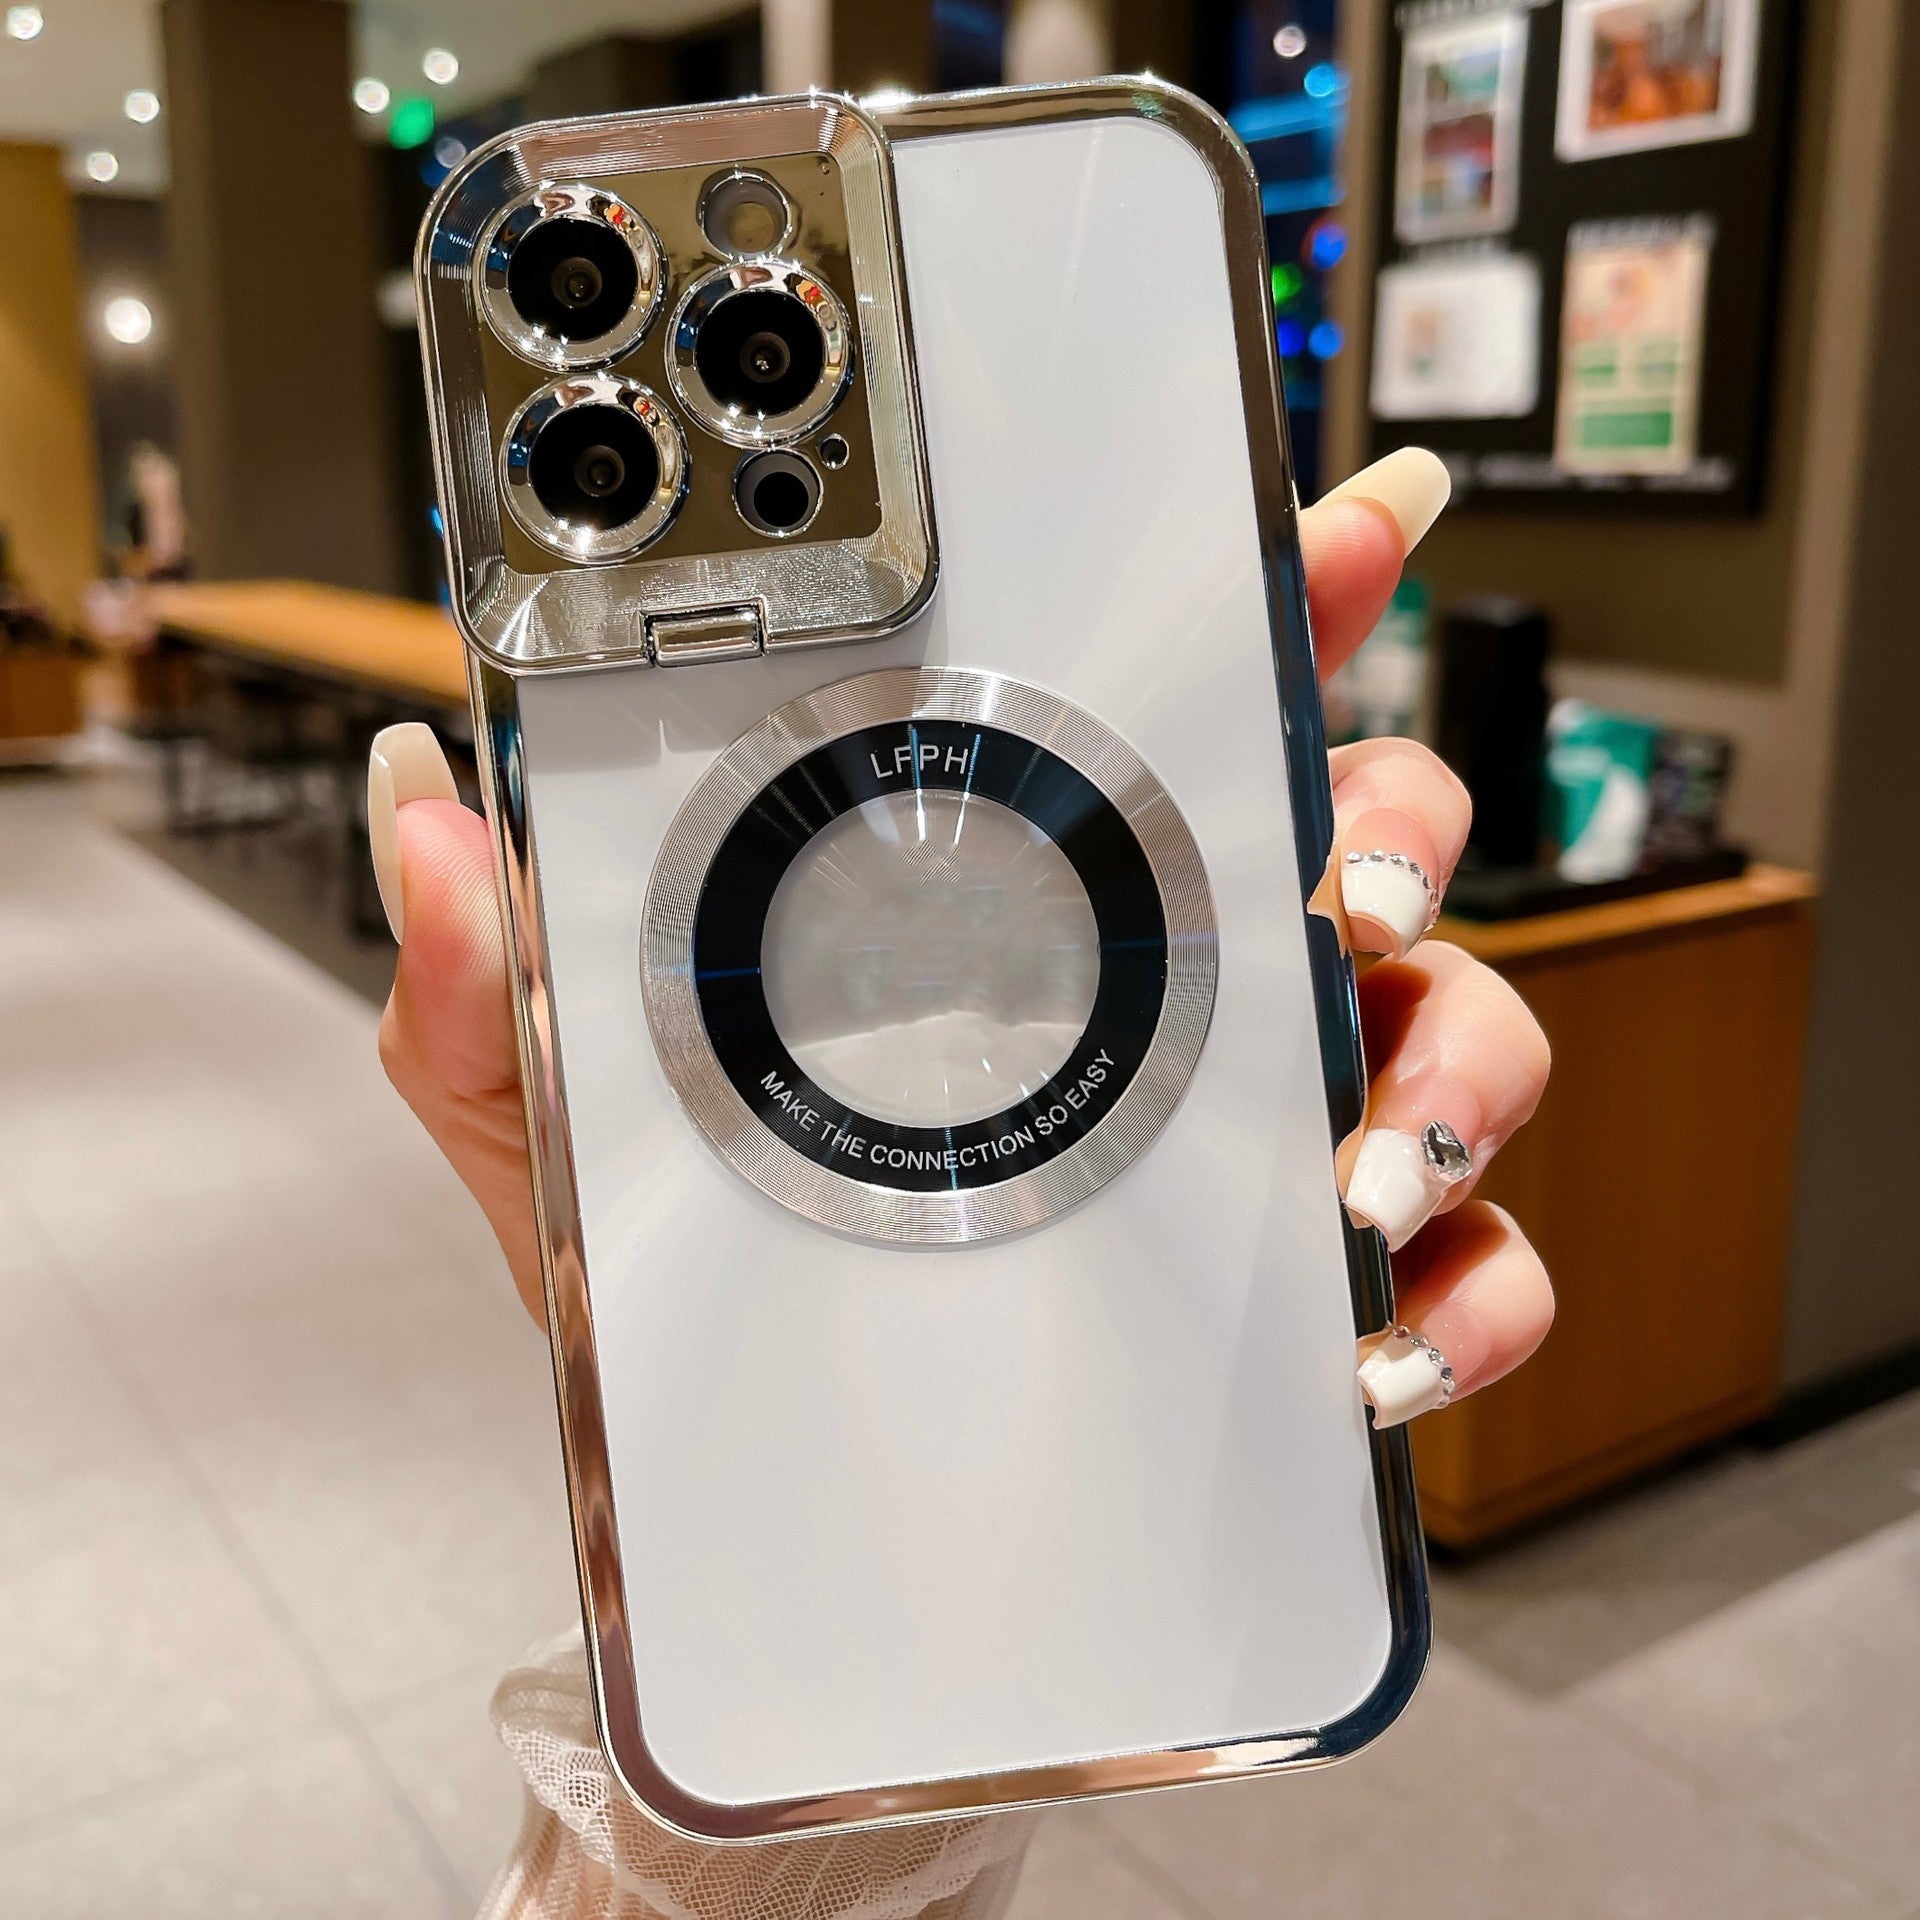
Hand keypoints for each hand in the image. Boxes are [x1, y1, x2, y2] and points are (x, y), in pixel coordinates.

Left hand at [372, 447, 1551, 1426]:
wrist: (776, 1515)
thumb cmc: (699, 1301)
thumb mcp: (567, 1136)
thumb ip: (486, 985)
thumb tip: (424, 813)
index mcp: (1036, 916)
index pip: (1174, 719)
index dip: (1281, 597)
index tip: (1340, 513)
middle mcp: (1180, 1000)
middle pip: (1372, 840)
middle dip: (1400, 827)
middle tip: (1342, 882)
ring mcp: (1265, 1145)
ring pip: (1462, 1033)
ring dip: (1454, 1073)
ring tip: (1350, 1168)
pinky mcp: (1314, 1304)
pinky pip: (1470, 1269)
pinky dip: (1460, 1295)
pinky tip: (1371, 1342)